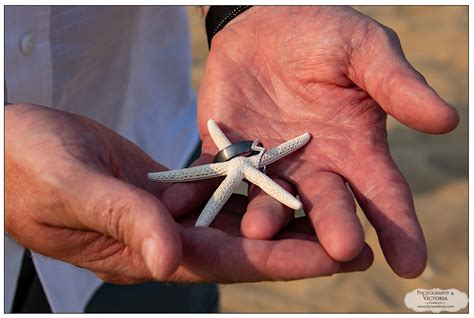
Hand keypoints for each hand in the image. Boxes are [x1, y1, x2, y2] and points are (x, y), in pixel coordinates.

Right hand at [5, 104, 372, 283]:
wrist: (8, 145)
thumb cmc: (26, 167)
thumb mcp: (70, 187)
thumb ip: (122, 219)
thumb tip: (170, 258)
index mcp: (144, 251)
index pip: (227, 261)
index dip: (282, 260)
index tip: (334, 258)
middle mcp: (163, 239)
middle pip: (244, 246)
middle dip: (299, 246)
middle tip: (357, 241)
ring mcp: (164, 214)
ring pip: (235, 221)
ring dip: (282, 220)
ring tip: (333, 212)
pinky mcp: (162, 187)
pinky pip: (215, 193)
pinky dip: (250, 193)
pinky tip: (282, 186)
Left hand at [188, 6, 458, 277]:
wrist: (264, 23)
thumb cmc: (322, 34)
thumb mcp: (365, 50)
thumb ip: (397, 86)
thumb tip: (447, 121)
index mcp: (355, 149)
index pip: (383, 194)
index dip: (400, 227)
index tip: (411, 263)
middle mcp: (315, 168)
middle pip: (327, 205)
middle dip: (334, 227)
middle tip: (341, 249)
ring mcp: (270, 166)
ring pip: (270, 200)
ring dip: (266, 216)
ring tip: (261, 229)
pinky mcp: (228, 155)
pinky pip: (216, 180)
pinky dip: (203, 195)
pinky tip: (190, 211)